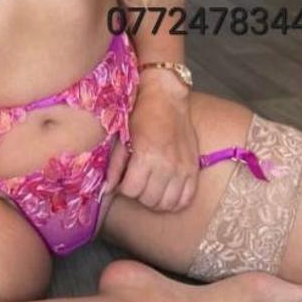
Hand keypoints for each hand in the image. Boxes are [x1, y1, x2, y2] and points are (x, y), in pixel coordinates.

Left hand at [104, 73, 198, 211]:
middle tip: (137, 181)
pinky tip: (166, 192)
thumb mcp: (122, 137)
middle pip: (149, 199)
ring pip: (167, 203)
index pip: (131, 190)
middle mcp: (166, 165)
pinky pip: (185, 199)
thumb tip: (106, 189)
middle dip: (138, 193)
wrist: (166, 97)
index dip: (123, 187)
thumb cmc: (141, 115)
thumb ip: (114, 165)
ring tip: (150, 187)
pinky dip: (174, 201)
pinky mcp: (194, 169)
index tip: (124, 178)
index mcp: (146, 156)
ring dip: (155, 199)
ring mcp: (183, 169)